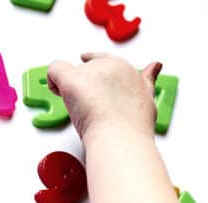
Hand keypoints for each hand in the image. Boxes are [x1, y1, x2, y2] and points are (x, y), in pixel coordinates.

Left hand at [47, 52, 161, 140]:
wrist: (121, 136)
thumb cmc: (133, 125)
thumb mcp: (148, 98)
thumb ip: (148, 80)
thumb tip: (155, 66)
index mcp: (125, 68)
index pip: (104, 60)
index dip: (94, 71)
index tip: (88, 81)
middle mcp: (107, 65)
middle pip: (86, 69)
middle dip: (83, 85)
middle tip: (86, 106)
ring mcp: (89, 71)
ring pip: (70, 71)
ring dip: (68, 87)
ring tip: (77, 107)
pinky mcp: (71, 79)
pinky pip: (55, 69)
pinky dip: (52, 81)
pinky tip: (57, 92)